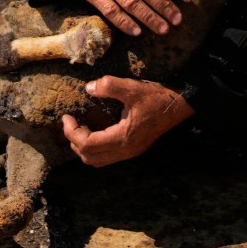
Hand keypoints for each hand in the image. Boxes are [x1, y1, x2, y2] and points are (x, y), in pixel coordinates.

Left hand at [62, 76, 192, 165]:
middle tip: (70, 123)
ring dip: (84, 148)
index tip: (66, 117)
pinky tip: (95, 133)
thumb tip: (89, 88)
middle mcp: (125, 150)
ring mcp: (130, 152)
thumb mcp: (133, 88)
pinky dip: (94, 149)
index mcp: (123, 138)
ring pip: (98, 161)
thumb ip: (110, 86)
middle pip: (89, 157)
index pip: (88, 144)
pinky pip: (107, 158)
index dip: (72, 132)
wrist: (180, 107)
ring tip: (79, 129)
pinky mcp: (133, 149)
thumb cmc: (157, 98)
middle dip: (74, 142)